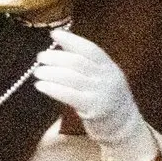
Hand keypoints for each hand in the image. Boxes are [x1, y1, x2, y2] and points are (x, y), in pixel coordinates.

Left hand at [33, 29, 159, 160]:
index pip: (90, 49)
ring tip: (37, 72)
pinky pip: (69, 96)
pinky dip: (52, 88)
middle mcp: (107, 78)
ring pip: (71, 78)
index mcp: (109, 66)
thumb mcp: (102, 76)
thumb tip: (59, 42)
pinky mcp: (94, 109)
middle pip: (78, 62)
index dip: (71, 40)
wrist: (124, 125)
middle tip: (40, 57)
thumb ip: (85, 61)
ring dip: (50, 73)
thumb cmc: (105, 96)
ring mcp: (101, 94)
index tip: (54, 34)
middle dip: (56, 57)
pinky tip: (40, 85)